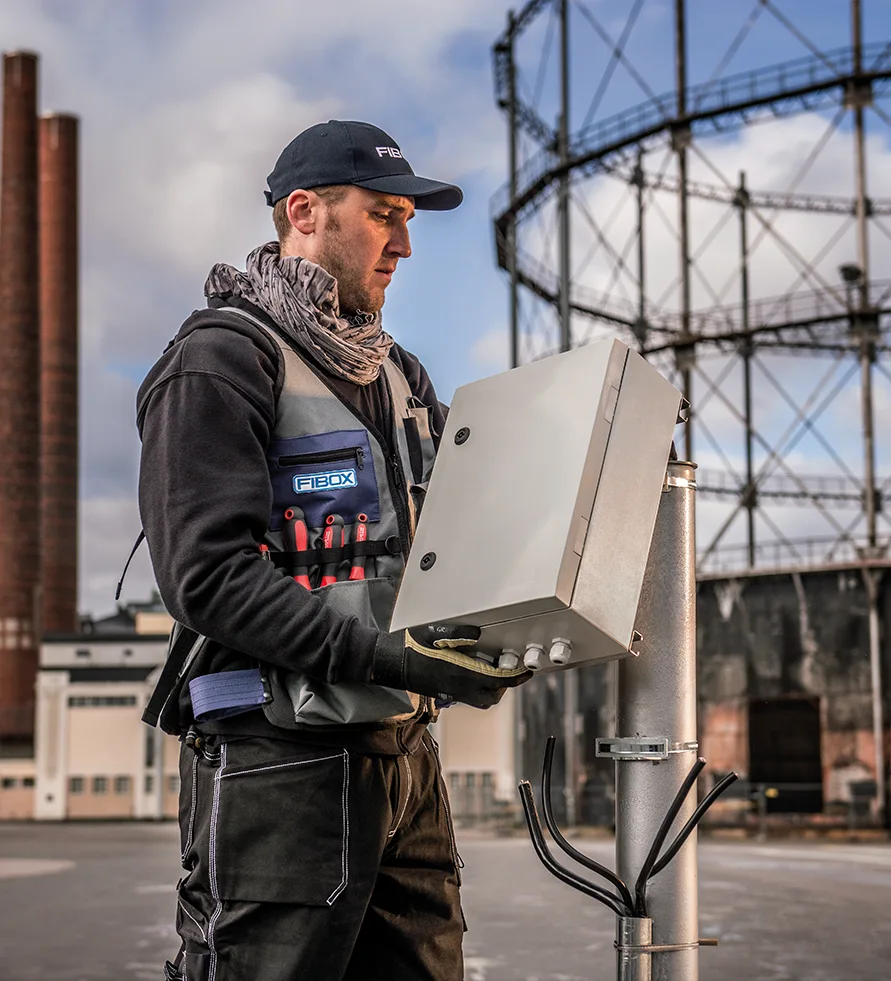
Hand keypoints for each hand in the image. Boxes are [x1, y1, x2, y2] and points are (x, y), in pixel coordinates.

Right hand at [373, 623, 531, 708]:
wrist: (386, 663)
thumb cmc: (408, 646)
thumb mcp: (433, 633)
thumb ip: (458, 634)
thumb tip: (478, 633)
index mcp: (458, 672)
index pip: (496, 680)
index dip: (514, 677)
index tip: (525, 672)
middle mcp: (456, 687)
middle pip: (492, 696)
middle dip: (505, 686)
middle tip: (510, 670)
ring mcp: (449, 693)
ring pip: (481, 700)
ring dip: (492, 690)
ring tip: (493, 672)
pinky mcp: (443, 694)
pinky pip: (468, 698)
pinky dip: (478, 689)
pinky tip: (474, 673)